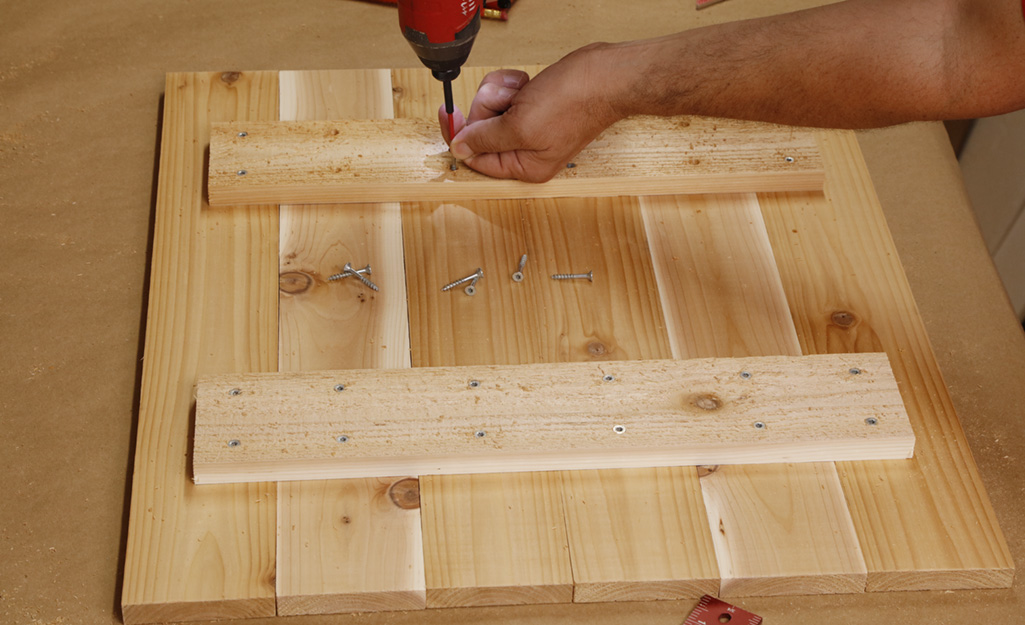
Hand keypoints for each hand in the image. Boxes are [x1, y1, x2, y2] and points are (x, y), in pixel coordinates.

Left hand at [439, 44, 624, 182]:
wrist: (605, 76)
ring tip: (523, 91)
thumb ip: (485, 140)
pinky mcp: (534, 107)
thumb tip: (459, 149)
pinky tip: (527, 85)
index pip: (476, 159)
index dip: (460, 134)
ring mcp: (530, 128)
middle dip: (489, 107)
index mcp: (525, 167)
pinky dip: (512, 85)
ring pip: (491, 109)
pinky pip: (506, 96)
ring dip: (501, 93)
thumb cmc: (573, 103)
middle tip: (508, 99)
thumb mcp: (520, 126)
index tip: (449, 112)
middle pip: (481, 130)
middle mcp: (527, 151)